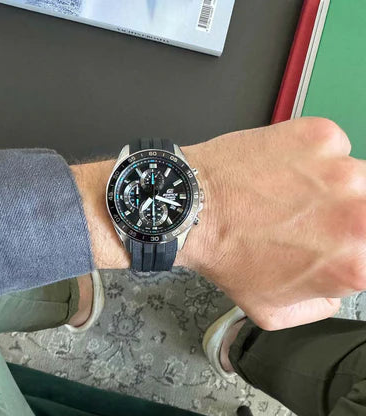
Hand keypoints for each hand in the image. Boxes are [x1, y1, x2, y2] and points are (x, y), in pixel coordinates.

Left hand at [71, 117, 365, 330]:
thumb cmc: (226, 257)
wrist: (193, 208)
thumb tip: (336, 290)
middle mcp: (358, 213)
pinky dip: (312, 157)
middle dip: (348, 215)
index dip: (352, 248)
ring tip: (290, 192)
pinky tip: (281, 170)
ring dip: (331, 185)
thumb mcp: (274, 310)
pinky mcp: (319, 136)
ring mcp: (341, 168)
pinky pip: (331, 147)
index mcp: (353, 262)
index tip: (335, 240)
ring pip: (355, 176)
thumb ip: (320, 305)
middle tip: (313, 217)